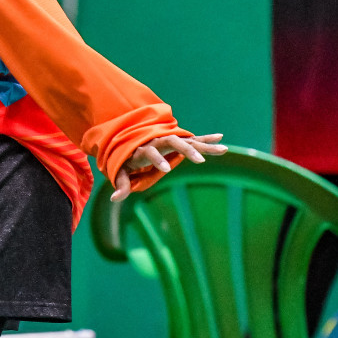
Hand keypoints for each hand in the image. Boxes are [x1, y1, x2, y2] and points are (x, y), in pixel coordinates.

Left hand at [110, 133, 226, 201]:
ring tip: (223, 149)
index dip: (156, 160)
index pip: (150, 153)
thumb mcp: (120, 171)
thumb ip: (121, 184)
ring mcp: (168, 140)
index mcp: (143, 149)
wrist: (129, 140)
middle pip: (172, 142)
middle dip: (186, 150)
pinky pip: (193, 139)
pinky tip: (221, 139)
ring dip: (204, 145)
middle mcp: (157, 141)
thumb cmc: (126, 159)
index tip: (166, 169)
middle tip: (200, 161)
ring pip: (187, 140)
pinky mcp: (176, 141)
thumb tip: (114, 199)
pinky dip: (206, 138)